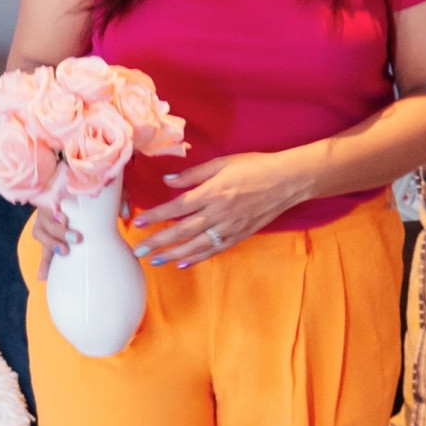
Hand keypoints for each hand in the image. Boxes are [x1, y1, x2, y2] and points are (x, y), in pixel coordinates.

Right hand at [32, 192, 129, 277]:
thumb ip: (117, 199)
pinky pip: (43, 252)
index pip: (51, 201)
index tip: (66, 219)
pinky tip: (44, 277)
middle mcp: (48, 208)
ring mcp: (45, 224)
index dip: (56, 211)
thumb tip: (125, 215)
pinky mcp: (48, 239)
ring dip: (51, 244)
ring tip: (65, 252)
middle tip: (76, 239)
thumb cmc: (96, 196)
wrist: (86, 201)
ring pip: (40, 234)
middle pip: (45, 220)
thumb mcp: (108, 194)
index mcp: (60, 194)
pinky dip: (44, 264)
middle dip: (59, 231)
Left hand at [131, 151, 307, 266]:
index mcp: (212, 192)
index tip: (137, 222)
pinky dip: (198, 258)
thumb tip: (168, 180)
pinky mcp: (240, 235)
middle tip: (138, 250)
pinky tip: (183, 263)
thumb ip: (193, 174)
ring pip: (196, 245)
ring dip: (173, 255)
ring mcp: (229, 227)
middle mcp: (218, 213)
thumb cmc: (255, 166)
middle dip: (158, 242)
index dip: (155, 216)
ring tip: (155, 261)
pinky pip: (215, 250)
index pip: (176, 207)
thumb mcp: (222, 163)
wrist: (288, 181)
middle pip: (181, 231)